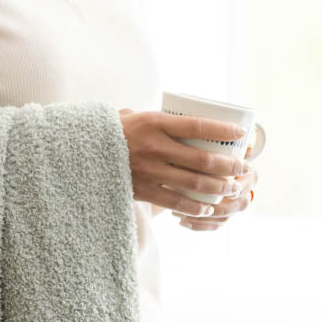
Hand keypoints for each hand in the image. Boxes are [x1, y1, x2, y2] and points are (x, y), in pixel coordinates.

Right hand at [118, 109, 250, 222]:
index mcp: (154, 123)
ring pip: (193, 183)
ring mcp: (148, 171)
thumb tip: (184, 115)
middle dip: (228, 166)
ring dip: (218, 188)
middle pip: (202, 159)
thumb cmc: (109, 133)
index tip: (241, 134)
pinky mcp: (141, 190)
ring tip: (231, 189)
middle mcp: (154, 147)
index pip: (197, 125)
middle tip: (243, 169)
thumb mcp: (130, 115)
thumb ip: (155, 117)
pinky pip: (174, 201)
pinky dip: (194, 205)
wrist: (78, 154)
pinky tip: (207, 206)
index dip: (223, 130)